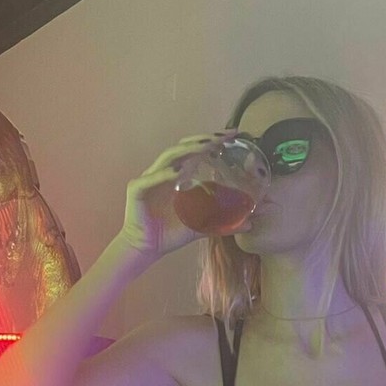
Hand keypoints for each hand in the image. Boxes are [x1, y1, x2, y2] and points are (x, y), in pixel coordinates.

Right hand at [119, 131, 238, 258]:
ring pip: (169, 157)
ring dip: (187, 150)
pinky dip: (163, 174)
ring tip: (206, 146)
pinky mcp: (137, 190)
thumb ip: (223, 223)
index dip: (213, 142)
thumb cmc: (170, 234)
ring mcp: (150, 178)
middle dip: (204, 140)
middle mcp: (165, 172)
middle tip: (224, 137)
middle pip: (184, 148)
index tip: (233, 136)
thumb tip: (249, 224)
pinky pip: (151, 179)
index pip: (196, 152)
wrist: (147, 249)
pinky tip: (178, 172)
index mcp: (179, 175)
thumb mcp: (202, 226)